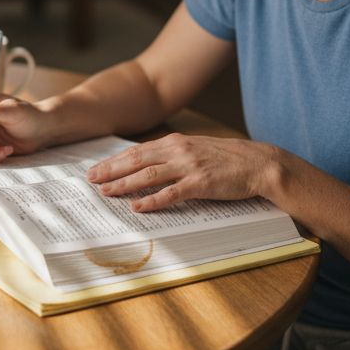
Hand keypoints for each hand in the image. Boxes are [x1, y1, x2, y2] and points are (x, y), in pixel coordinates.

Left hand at [86, 133, 283, 211]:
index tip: (96, 169)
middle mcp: (178, 151)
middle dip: (111, 170)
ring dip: (125, 184)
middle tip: (91, 180)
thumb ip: (172, 155)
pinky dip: (152, 200)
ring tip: (106, 192)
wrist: (258, 163)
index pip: (137, 151)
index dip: (114, 161)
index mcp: (175, 142)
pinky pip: (171, 193)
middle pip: (136, 160)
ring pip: (148, 175)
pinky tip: (138, 206)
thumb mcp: (195, 150)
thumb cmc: (227, 159)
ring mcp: (189, 166)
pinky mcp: (201, 184)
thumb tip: (148, 165)